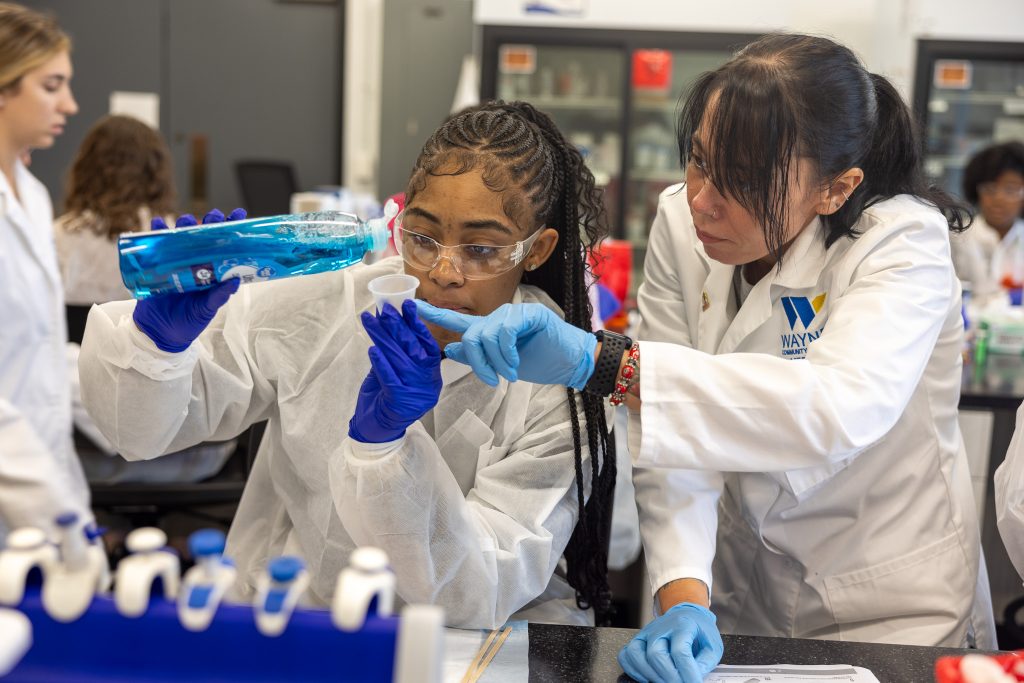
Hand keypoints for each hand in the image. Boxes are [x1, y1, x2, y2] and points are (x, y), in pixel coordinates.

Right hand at [132, 208, 245, 351]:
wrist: (159, 334)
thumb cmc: (188, 323)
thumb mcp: (206, 310)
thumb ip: (219, 296)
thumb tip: (236, 280)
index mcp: (212, 273)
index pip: (224, 247)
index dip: (231, 230)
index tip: (238, 215)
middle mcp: (196, 264)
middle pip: (203, 237)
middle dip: (209, 223)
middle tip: (213, 216)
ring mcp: (176, 263)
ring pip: (181, 237)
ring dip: (184, 225)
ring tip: (187, 220)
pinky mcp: (157, 266)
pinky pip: (156, 245)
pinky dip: (155, 232)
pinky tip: (157, 223)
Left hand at [348, 299, 442, 442]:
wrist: (377, 431)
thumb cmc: (386, 399)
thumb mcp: (396, 374)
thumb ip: (395, 352)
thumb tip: (386, 319)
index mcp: (432, 376)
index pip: (428, 345)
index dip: (417, 324)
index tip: (407, 304)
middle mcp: (428, 385)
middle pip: (413, 349)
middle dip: (398, 326)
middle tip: (384, 308)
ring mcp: (415, 394)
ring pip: (398, 359)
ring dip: (382, 337)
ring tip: (369, 320)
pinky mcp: (399, 403)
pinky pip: (389, 377)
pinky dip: (380, 362)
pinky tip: (372, 348)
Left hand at [415, 301, 596, 389]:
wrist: (570, 362)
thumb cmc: (540, 361)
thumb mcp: (503, 364)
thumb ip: (477, 356)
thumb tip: (451, 350)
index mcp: (489, 329)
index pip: (457, 320)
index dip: (435, 314)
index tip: (412, 307)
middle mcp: (498, 317)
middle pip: (470, 336)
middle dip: (478, 362)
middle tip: (492, 379)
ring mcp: (513, 313)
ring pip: (486, 335)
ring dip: (497, 362)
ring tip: (510, 373)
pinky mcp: (529, 314)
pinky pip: (505, 332)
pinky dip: (508, 352)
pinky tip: (516, 363)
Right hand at [618, 603, 722, 682]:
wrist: (688, 615)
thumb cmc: (700, 631)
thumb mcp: (713, 645)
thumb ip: (706, 663)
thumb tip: (693, 678)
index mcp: (683, 625)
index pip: (680, 650)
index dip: (687, 672)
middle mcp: (661, 627)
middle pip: (656, 654)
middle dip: (669, 677)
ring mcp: (647, 632)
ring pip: (636, 654)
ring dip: (650, 674)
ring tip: (664, 682)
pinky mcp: (638, 639)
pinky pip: (626, 655)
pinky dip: (633, 670)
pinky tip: (648, 677)